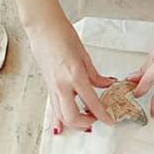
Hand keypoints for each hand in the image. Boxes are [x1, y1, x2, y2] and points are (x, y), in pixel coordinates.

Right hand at [25, 12, 115, 132]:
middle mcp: (62, 85)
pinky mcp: (47, 86)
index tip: (110, 120)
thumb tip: (107, 84)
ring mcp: (52, 87)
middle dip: (86, 123)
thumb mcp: (84, 54)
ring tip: (86, 117)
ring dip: (74, 122)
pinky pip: (53, 107)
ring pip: (61, 116)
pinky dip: (60, 118)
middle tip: (97, 118)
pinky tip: (62, 126)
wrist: (43, 28)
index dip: (102, 114)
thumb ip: (95, 74)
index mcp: (74, 75)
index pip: (91, 102)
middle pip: (72, 117)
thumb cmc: (62, 35)